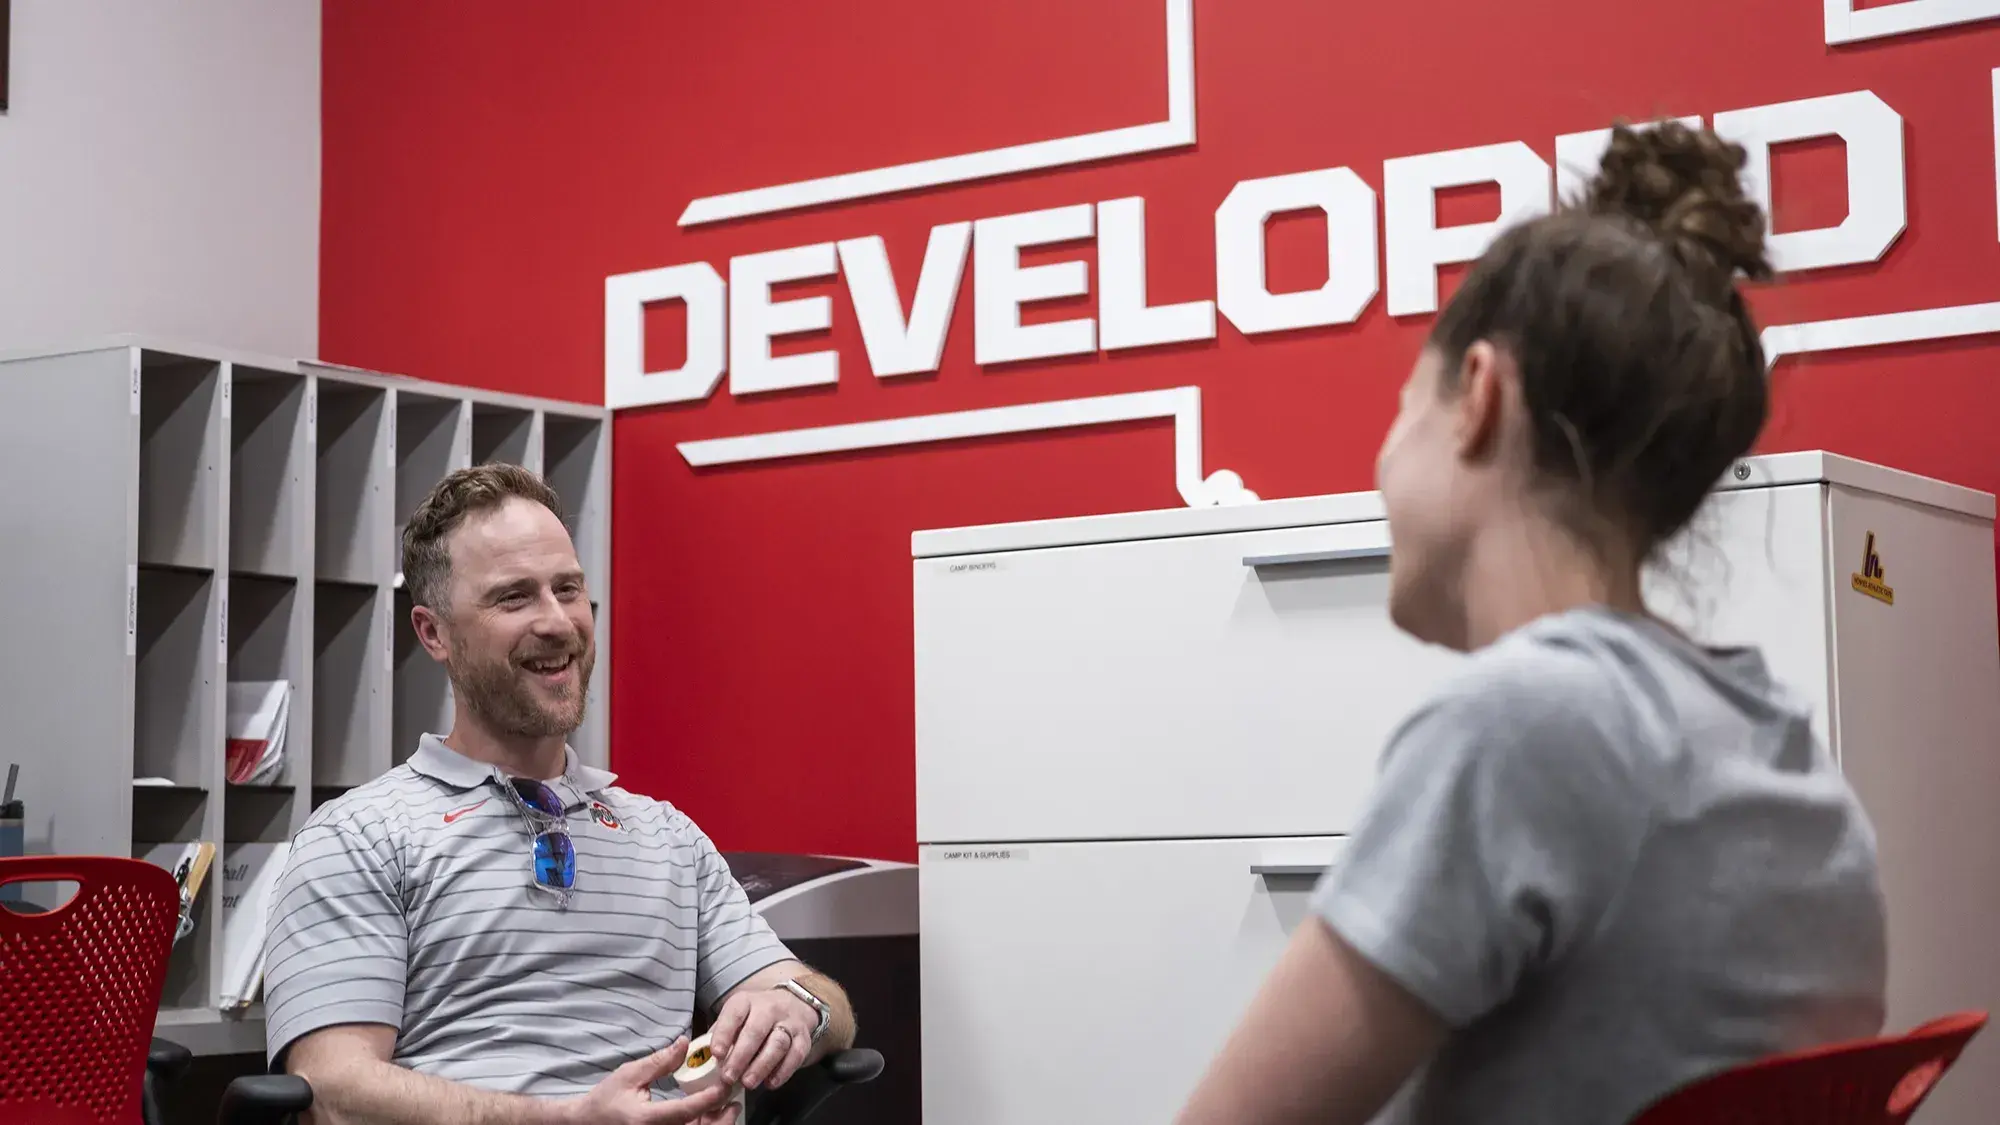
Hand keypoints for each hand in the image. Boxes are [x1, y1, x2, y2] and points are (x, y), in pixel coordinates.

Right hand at [562, 1037, 732, 1124]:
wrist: (588, 1124)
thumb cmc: (606, 1099)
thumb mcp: (629, 1075)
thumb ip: (659, 1061)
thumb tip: (684, 1043)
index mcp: (646, 1119)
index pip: (685, 1111)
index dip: (709, 1099)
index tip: (726, 1084)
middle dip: (720, 1117)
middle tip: (734, 1098)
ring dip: (714, 1121)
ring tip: (728, 1103)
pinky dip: (702, 1124)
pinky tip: (711, 1110)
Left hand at [708, 987, 817, 1090]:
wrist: (792, 1004)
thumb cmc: (753, 1017)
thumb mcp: (735, 1017)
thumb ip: (720, 1036)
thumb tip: (701, 1060)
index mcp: (745, 1002)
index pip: (734, 1015)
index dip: (724, 1034)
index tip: (715, 1054)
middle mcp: (769, 1008)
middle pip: (756, 1031)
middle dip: (741, 1056)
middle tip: (728, 1077)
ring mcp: (788, 1022)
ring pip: (777, 1043)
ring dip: (762, 1066)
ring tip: (748, 1083)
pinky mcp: (803, 1038)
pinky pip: (796, 1055)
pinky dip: (784, 1071)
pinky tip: (770, 1083)